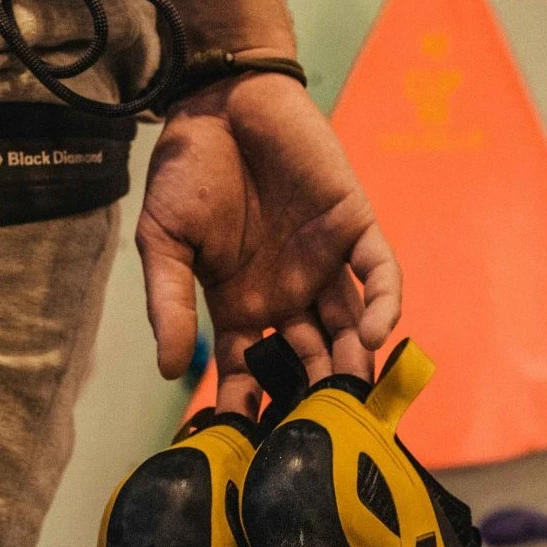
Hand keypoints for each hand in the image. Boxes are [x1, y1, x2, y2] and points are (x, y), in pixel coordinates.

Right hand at [137, 73, 402, 417]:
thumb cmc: (185, 172)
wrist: (219, 102)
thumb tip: (167, 369)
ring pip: (349, 329)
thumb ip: (167, 304)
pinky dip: (383, 306)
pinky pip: (378, 275)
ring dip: (354, 365)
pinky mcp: (353, 228)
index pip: (251, 370)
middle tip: (319, 435)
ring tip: (352, 399)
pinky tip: (375, 336)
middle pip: (308, 360)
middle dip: (313, 396)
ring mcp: (323, 265)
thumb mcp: (163, 244)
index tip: (250, 444)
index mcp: (239, 306)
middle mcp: (286, 296)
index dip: (252, 405)